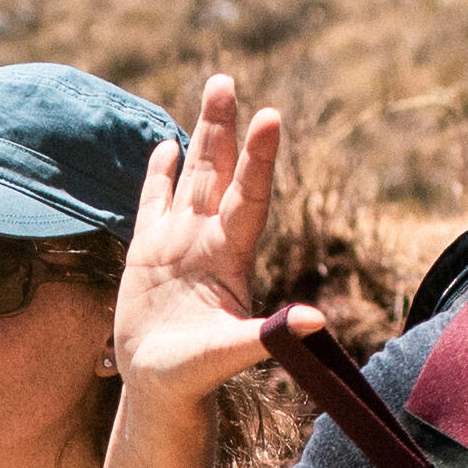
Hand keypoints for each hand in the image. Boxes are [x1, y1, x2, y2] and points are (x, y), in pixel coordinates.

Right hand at [109, 71, 323, 405]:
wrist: (163, 388)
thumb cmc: (196, 376)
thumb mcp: (231, 353)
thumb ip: (270, 334)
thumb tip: (318, 320)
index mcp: (231, 256)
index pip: (249, 197)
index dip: (259, 159)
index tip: (271, 117)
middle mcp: (209, 240)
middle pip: (221, 172)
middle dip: (225, 127)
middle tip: (226, 80)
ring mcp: (180, 242)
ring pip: (194, 176)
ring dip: (203, 135)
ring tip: (216, 89)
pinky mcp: (149, 253)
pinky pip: (156, 203)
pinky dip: (161, 174)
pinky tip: (168, 145)